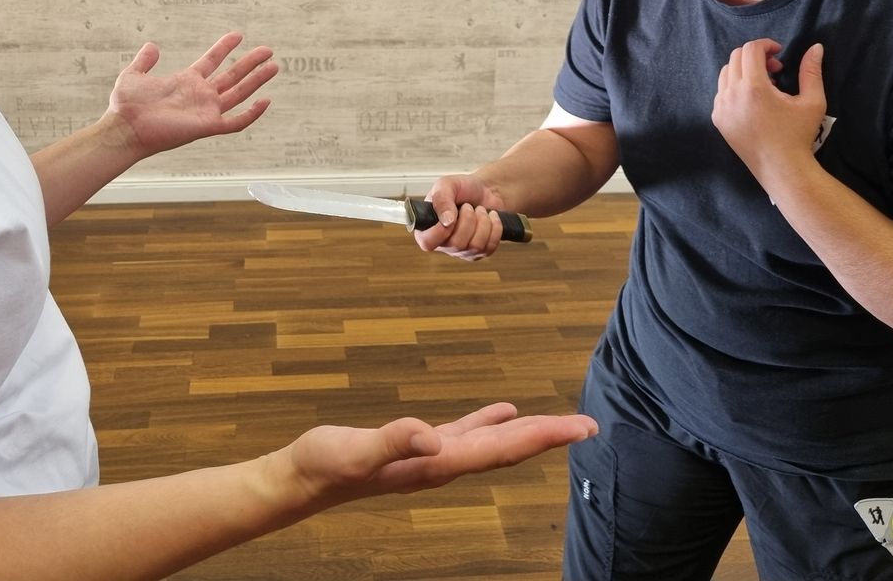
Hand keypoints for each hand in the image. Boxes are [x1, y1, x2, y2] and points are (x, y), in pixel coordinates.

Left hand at [101, 32, 276, 156]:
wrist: (124, 128)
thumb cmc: (126, 106)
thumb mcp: (133, 75)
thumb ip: (144, 61)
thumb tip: (152, 45)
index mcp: (186, 82)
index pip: (212, 61)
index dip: (224, 47)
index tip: (238, 35)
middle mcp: (200, 95)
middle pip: (232, 76)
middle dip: (250, 63)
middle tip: (268, 50)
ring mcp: (205, 111)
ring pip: (239, 94)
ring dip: (256, 80)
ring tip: (274, 66)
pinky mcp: (207, 126)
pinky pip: (235, 122)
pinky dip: (251, 114)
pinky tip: (265, 101)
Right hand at [281, 403, 597, 507]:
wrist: (303, 480)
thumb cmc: (325, 465)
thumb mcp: (354, 450)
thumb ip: (392, 441)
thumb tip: (430, 434)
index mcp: (436, 463)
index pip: (501, 449)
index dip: (543, 436)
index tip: (581, 429)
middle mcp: (443, 463)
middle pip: (507, 449)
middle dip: (549, 436)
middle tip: (589, 425)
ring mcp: (433, 457)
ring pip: (493, 443)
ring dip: (528, 432)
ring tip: (561, 424)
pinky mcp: (419, 447)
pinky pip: (467, 434)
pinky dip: (491, 422)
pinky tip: (504, 412)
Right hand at [415, 174, 506, 260]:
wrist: (486, 190)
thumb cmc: (463, 188)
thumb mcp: (446, 185)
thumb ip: (441, 199)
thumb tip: (446, 221)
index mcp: (428, 228)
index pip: (427, 242)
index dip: (441, 231)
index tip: (452, 216)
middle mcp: (443, 244)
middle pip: (456, 244)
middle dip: (468, 220)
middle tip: (468, 206)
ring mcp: (462, 251)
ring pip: (475, 246)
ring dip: (482, 222)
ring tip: (480, 210)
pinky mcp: (480, 252)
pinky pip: (490, 247)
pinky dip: (495, 227)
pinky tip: (491, 217)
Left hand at [712, 38, 826, 184]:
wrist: (782, 168)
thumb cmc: (799, 135)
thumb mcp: (812, 101)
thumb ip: (811, 71)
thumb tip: (816, 47)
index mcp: (753, 87)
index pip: (750, 50)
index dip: (766, 44)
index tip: (780, 52)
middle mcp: (731, 94)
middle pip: (736, 57)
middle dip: (756, 56)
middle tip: (776, 69)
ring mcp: (721, 107)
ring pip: (726, 73)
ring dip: (744, 70)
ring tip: (767, 85)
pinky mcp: (718, 119)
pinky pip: (721, 92)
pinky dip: (735, 86)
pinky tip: (754, 101)